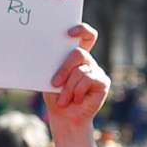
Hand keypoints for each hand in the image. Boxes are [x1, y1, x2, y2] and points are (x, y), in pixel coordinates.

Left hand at [42, 23, 108, 146]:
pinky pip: (87, 81)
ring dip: (68, 88)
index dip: (81, 30)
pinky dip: (77, 92)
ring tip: (64, 99)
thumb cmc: (55, 96)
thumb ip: (53, 65)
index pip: (85, 36)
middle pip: (79, 53)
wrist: (64, 117)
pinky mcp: (103, 82)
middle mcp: (88, 61)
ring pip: (80, 72)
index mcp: (76, 57)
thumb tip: (43, 53)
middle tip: (55, 83)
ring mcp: (97, 71)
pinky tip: (76, 100)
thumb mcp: (50, 79)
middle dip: (64, 68)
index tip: (68, 32)